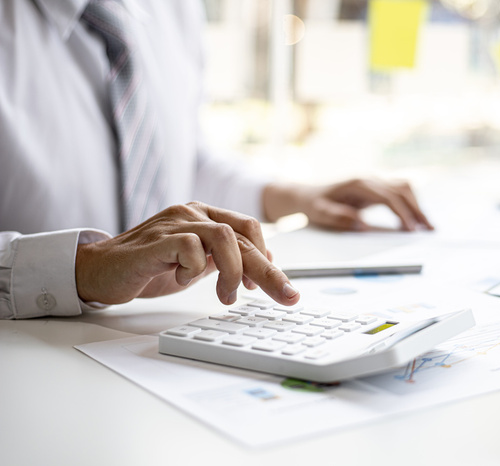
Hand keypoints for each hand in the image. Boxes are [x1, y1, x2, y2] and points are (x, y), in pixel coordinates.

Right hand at [75, 202, 299, 305]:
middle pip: (243, 236)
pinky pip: (191, 247)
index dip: (267, 256)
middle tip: (287, 296)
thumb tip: (261, 266)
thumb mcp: (196, 264)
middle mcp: (192, 213)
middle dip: (270, 270)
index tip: (278, 285)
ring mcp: (174, 223)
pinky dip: (195, 269)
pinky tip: (183, 280)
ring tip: (227, 296)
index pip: (249, 229)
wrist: (100, 271)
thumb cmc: (149, 267)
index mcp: (204, 215)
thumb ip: (224, 260)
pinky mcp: (156, 240)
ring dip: (234, 272)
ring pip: (224, 237)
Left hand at [263, 179, 433, 231]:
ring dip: (417, 205)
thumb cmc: (313, 204)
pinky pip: (400, 191)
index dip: (402, 213)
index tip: (411, 229)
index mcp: (358, 184)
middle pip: (402, 190)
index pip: (388, 197)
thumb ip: (340, 218)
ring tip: (428, 226)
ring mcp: (374, 181)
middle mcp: (369, 178)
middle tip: (429, 229)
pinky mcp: (376, 187)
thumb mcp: (321, 213)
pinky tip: (416, 219)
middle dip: (417, 210)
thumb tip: (362, 224)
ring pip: (404, 187)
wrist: (306, 194)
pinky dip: (411, 203)